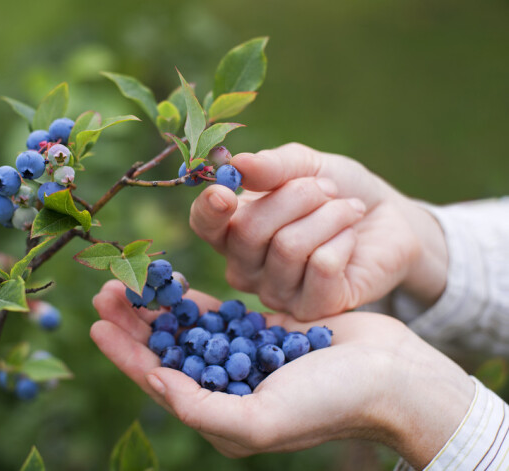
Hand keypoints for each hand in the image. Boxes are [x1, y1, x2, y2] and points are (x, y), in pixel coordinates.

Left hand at [91, 281, 472, 468]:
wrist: (389, 376)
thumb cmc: (329, 403)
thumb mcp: (261, 418)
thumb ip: (202, 408)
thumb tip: (155, 382)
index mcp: (220, 415)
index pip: (158, 381)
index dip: (124, 353)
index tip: (96, 324)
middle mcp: (226, 387)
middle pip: (166, 351)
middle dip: (134, 323)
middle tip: (106, 290)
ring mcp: (243, 357)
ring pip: (187, 329)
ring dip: (157, 307)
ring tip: (129, 281)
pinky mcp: (262, 331)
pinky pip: (218, 313)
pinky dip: (193, 299)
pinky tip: (172, 283)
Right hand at [190, 143, 447, 318]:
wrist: (388, 219)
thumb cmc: (337, 190)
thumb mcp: (306, 166)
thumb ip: (272, 167)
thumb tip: (237, 164)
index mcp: (233, 229)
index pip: (204, 225)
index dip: (209, 211)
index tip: (226, 192)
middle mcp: (246, 267)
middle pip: (249, 231)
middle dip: (296, 196)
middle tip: (328, 189)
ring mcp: (276, 293)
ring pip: (288, 247)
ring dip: (328, 216)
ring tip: (348, 209)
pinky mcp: (312, 309)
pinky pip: (321, 267)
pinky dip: (343, 240)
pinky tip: (350, 239)